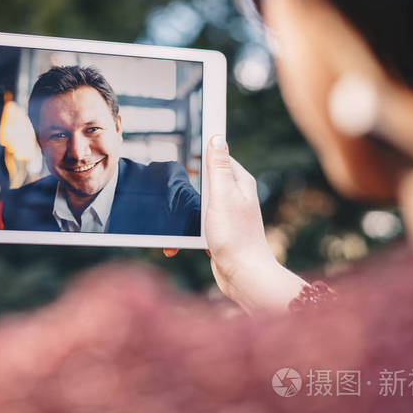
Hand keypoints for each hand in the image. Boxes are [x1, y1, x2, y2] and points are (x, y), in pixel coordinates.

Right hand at [167, 136, 306, 312]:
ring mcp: (227, 215)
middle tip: (169, 189)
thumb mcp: (222, 195)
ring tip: (171, 221)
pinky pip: (197, 226)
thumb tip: (217, 137)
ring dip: (183, 214)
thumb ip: (218, 167)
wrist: (243, 275)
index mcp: (240, 182)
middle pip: (205, 180)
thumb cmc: (234, 235)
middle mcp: (236, 196)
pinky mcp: (219, 232)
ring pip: (197, 205)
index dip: (202, 151)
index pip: (219, 156)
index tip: (184, 147)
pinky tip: (176, 244)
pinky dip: (185, 233)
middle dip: (187, 186)